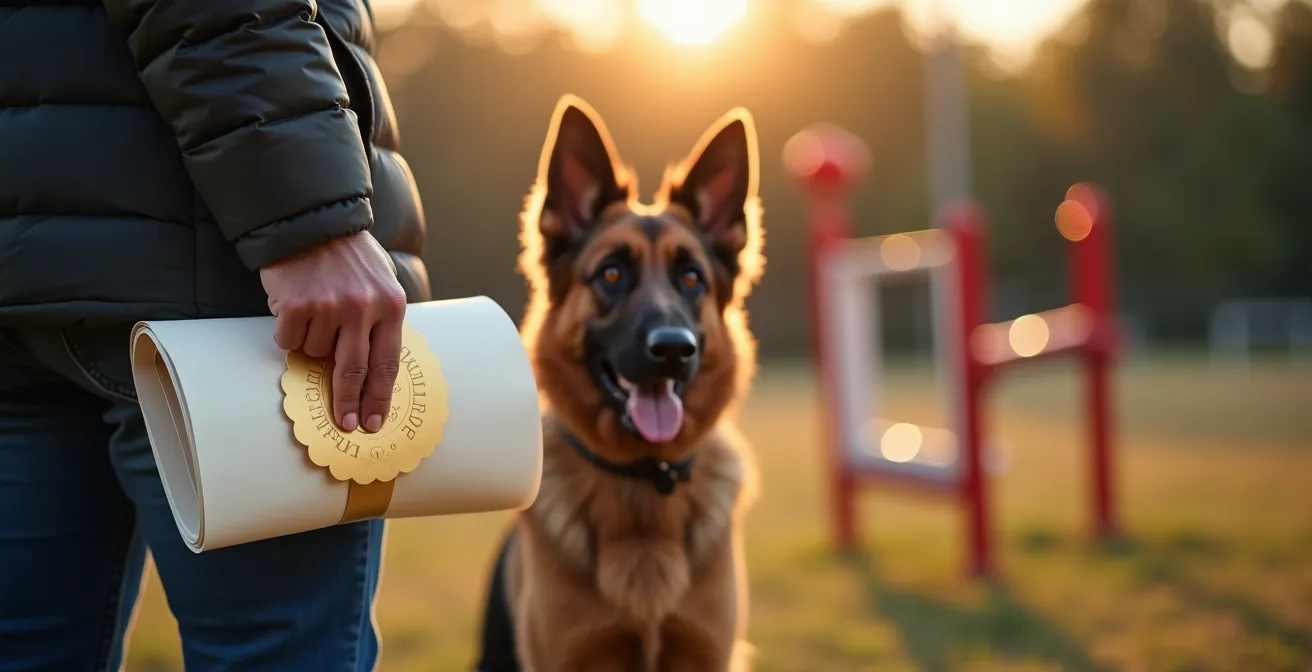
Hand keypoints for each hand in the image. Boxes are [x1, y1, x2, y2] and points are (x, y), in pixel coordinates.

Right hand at [260, 231, 406, 433]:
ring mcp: (330, 307)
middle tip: (345, 424)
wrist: (310, 221)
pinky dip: (288, 330)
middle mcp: (363, 308)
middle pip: (354, 371)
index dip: (378, 397)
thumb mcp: (381, 280)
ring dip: (311, 341)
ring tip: (314, 309)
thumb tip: (378, 366)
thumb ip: (382, 317)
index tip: (373, 421)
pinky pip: (289, 340)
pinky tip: (293, 306)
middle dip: (348, 402)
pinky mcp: (297, 306)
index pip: (387, 364)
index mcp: (391, 305)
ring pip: (314, 353)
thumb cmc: (347, 253)